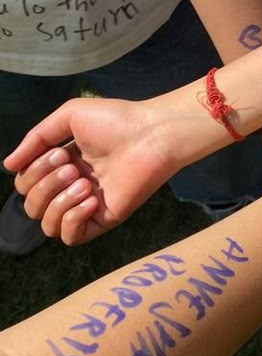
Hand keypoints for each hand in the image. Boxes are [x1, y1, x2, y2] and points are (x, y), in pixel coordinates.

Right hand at [3, 97, 179, 244]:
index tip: (60, 152)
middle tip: (72, 165)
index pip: (25, 183)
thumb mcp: (68, 117)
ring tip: (83, 182)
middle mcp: (71, 187)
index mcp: (62, 164)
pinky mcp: (105, 219)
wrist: (152, 133)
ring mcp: (87, 205)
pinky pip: (71, 237)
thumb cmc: (116, 120)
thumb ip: (35, 139)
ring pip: (46, 225)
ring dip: (57, 202)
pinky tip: (90, 199)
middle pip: (31, 205)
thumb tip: (8, 165)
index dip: (33, 172)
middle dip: (44, 184)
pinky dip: (71, 220)